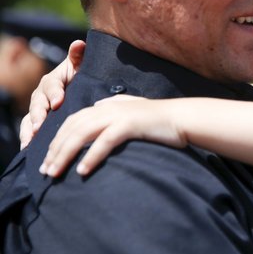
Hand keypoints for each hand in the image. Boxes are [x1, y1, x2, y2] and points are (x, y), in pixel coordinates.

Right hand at [20, 40, 85, 148]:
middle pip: (37, 104)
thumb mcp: (82, 65)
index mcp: (53, 80)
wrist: (80, 87)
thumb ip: (79, 56)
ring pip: (30, 118)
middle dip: (38, 115)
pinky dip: (27, 138)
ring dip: (29, 129)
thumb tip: (78, 43)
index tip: (58, 102)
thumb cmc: (81, 76)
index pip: (51, 85)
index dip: (54, 93)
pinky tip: (27, 149)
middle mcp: (41, 94)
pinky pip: (29, 129)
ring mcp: (38, 108)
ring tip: (30, 141)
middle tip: (40, 126)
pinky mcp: (37, 121)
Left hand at [40, 96, 186, 176]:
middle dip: (55, 150)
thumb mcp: (133, 109)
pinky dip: (91, 156)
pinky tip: (82, 171)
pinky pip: (104, 141)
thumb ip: (115, 106)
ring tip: (55, 173)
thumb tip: (97, 106)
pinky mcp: (129, 125)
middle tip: (45, 171)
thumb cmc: (158, 119)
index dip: (57, 139)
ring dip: (65, 154)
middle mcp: (108, 108)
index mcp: (107, 105)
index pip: (73, 121)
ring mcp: (118, 115)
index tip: (48, 159)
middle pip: (72, 128)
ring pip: (82, 134)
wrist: (181, 118)